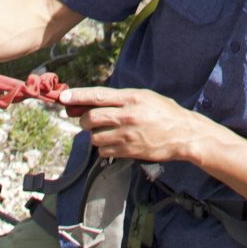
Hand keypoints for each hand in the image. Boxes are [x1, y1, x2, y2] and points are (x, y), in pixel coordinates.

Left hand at [60, 85, 195, 164]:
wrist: (183, 134)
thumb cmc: (164, 112)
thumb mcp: (144, 97)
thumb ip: (119, 99)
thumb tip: (93, 102)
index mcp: (131, 98)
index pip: (98, 95)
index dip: (78, 96)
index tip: (63, 97)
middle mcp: (127, 116)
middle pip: (90, 118)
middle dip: (84, 119)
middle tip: (88, 119)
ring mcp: (127, 135)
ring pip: (94, 136)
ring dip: (94, 134)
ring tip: (107, 131)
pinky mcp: (128, 151)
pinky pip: (103, 150)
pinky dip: (104, 147)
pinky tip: (115, 142)